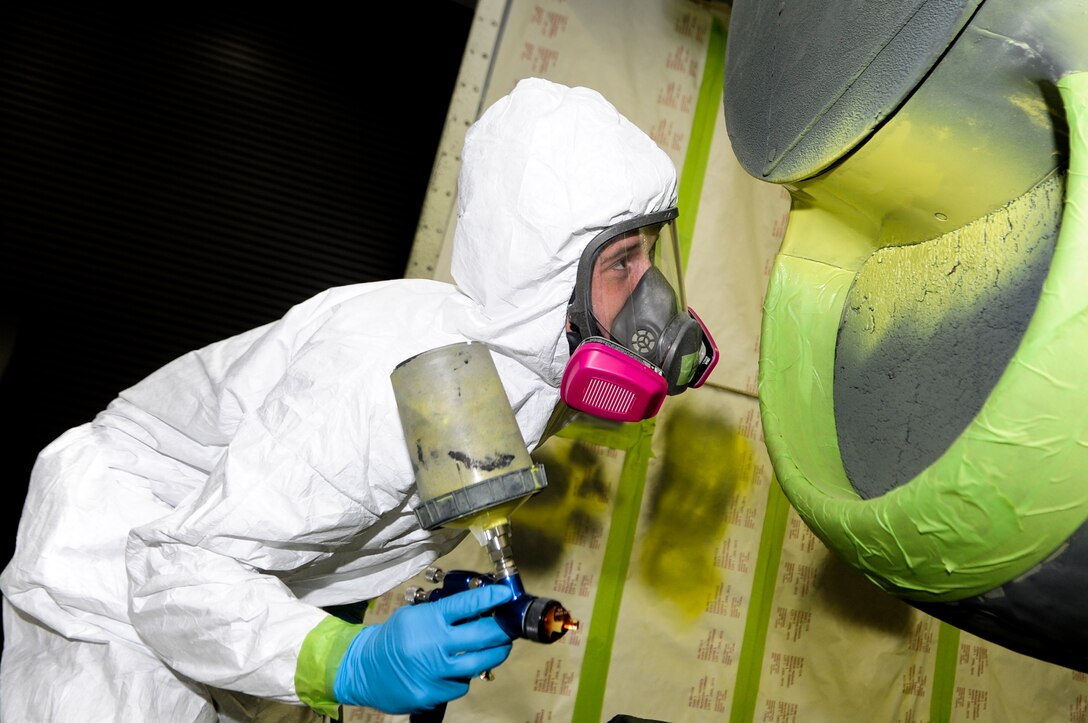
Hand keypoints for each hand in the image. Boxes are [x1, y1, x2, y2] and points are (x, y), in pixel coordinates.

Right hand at [333, 584, 514, 713]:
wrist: (364, 668)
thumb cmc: (394, 638)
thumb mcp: (415, 615)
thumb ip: (444, 613)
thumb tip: (478, 607)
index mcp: (428, 620)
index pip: (467, 604)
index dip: (491, 597)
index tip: (506, 595)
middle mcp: (433, 645)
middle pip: (483, 636)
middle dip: (502, 629)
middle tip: (509, 626)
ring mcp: (433, 673)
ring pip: (478, 663)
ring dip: (494, 654)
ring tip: (498, 648)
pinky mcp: (431, 694)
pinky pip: (461, 685)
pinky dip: (464, 676)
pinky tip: (459, 669)